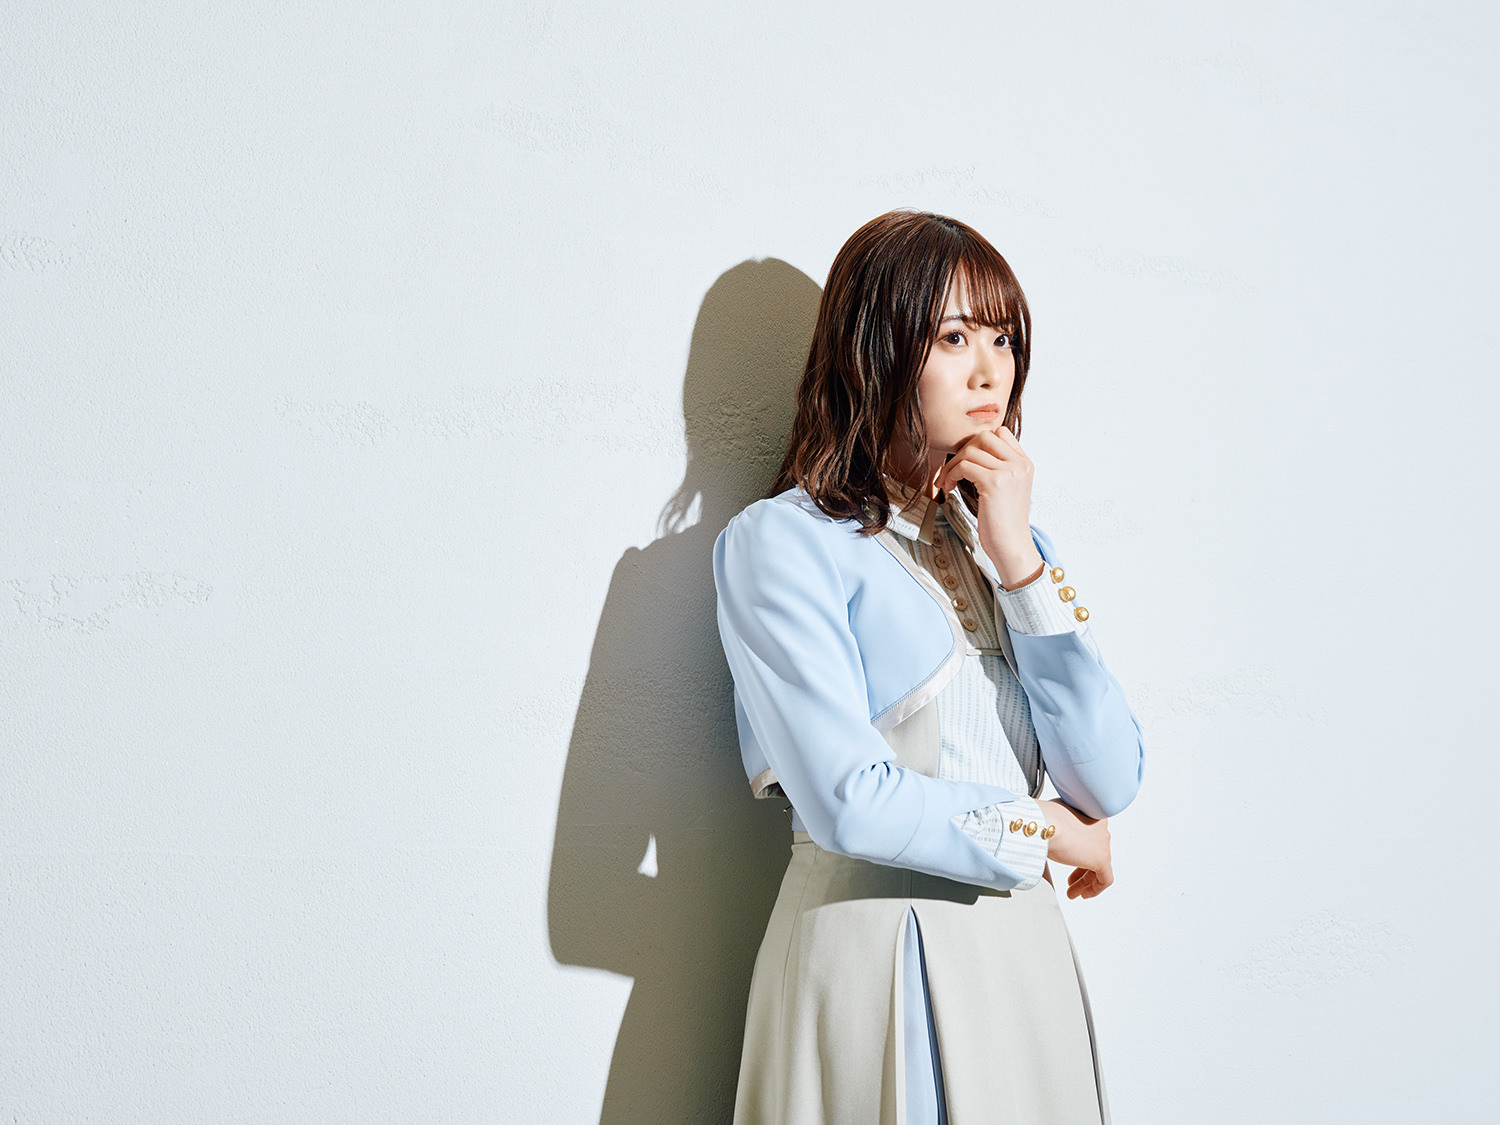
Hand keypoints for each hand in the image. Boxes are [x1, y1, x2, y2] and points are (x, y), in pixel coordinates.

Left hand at [933, 426, 1042, 587]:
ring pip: (971, 450)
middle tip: (953, 470)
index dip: (978, 443)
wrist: (1012, 547)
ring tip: (948, 482)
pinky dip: (951, 474)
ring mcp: (1009, 472)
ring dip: (952, 464)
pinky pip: (964, 466)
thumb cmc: (1004, 523)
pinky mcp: (995, 483)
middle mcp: (1020, 464)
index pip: (1000, 433)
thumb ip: (997, 469)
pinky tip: (949, 488)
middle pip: (984, 436)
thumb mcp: (1007, 489)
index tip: (966, 462)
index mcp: (1025, 463)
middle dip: (963, 450)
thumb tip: (971, 452)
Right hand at [1037, 799, 1113, 899]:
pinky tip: (1084, 894)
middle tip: (1070, 880)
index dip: (1079, 853)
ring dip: (1084, 882)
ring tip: (1072, 892)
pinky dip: (1095, 888)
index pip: (1089, 838)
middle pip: (1093, 853)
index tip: (1070, 860)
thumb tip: (1049, 835)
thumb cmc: (1043, 818)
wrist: (1044, 822)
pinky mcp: (1102, 858)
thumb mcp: (1052, 820)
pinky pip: (1105, 879)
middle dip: (1081, 870)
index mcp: (1090, 814)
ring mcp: (1102, 843)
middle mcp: (1100, 827)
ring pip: (1098, 867)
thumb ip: (1057, 827)